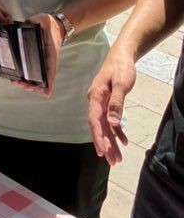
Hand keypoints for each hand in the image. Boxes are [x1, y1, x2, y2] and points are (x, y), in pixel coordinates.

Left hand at [11, 13, 63, 97]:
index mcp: (51, 52)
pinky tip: (15, 80)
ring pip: (36, 77)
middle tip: (21, 84)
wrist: (54, 26)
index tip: (45, 93)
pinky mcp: (34, 59)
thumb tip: (26, 24)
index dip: (49, 81)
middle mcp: (47, 59)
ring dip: (27, 84)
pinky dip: (24, 78)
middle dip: (32, 85)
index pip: (51, 68)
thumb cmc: (49, 25)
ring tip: (17, 83)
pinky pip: (30, 71)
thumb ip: (35, 21)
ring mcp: (41, 61)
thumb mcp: (43, 20)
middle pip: (42, 78)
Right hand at [87, 47, 134, 164]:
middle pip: (99, 126)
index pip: (95, 120)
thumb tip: (112, 124)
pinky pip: (110, 120)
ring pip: (105, 126)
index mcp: (96, 96)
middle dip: (105, 145)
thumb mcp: (121, 85)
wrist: (121, 56)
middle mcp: (96, 101)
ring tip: (117, 158)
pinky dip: (116, 132)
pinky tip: (123, 141)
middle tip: (113, 162)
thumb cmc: (120, 68)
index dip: (98, 137)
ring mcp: (101, 102)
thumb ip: (116, 104)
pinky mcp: (108, 102)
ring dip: (111, 142)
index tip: (102, 152)